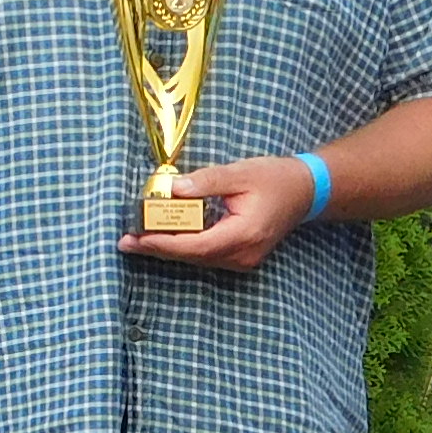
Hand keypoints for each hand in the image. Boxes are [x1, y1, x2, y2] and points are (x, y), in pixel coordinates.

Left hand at [119, 154, 315, 275]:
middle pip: (192, 256)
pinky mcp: (240, 257)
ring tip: (137, 239)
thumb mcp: (239, 172)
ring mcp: (243, 260)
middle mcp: (243, 254)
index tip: (137, 238)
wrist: (305, 191)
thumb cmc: (275, 178)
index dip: (164, 243)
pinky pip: (205, 256)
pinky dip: (183, 247)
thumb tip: (172, 189)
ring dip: (168, 249)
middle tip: (126, 240)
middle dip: (158, 248)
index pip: (196, 245)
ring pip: (197, 259)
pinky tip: (163, 238)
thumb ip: (205, 181)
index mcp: (244, 234)